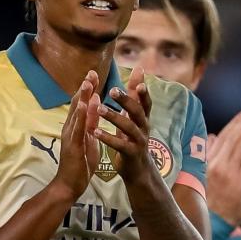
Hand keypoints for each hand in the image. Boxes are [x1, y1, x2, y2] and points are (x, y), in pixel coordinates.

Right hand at [51, 70, 100, 198]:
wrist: (70, 184)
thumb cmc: (80, 163)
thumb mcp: (89, 138)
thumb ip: (91, 122)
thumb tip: (96, 104)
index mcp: (76, 126)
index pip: (82, 104)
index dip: (87, 89)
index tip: (94, 74)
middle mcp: (71, 128)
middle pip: (78, 104)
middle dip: (85, 88)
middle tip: (92, 72)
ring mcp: (70, 136)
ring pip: (77, 114)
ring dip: (82, 98)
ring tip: (88, 83)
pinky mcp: (73, 146)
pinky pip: (77, 129)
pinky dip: (81, 116)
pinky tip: (85, 106)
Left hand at [96, 66, 155, 187]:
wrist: (137, 169)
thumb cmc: (133, 138)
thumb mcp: (134, 116)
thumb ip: (135, 95)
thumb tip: (139, 70)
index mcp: (143, 118)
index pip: (145, 102)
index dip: (144, 93)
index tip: (139, 81)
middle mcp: (144, 128)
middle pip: (137, 112)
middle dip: (126, 101)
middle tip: (113, 90)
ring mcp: (139, 142)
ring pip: (128, 127)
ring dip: (114, 117)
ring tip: (99, 109)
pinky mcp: (131, 154)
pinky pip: (120, 145)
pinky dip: (107, 138)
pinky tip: (95, 132)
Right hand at [206, 106, 240, 225]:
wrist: (214, 222)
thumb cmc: (208, 199)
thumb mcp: (202, 175)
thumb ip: (207, 155)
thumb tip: (210, 136)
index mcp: (206, 162)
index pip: (222, 136)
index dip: (235, 122)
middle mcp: (216, 164)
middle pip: (233, 137)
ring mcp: (229, 173)